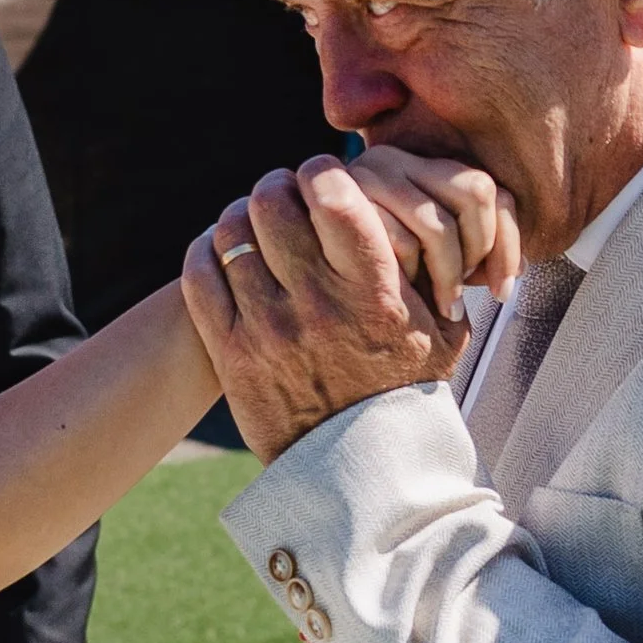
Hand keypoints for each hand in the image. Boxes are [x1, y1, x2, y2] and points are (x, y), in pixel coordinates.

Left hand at [182, 156, 465, 461]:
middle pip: (273, 204)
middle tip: (284, 191)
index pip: (334, 198)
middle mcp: (317, 306)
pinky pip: (200, 276)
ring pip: (231, 234)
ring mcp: (268, 329)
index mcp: (374, 293)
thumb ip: (431, 268)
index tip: (323, 175)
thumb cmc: (406, 391)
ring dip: (241, 216)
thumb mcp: (442, 329)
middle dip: (278, 186)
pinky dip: (207, 251)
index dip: (323, 172)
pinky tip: (223, 251)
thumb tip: (424, 207)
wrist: (361, 470)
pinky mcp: (230, 353)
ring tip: (253, 220)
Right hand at [344, 146, 520, 318]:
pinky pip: (401, 236)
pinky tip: (408, 295)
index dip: (506, 243)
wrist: (324, 314)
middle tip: (465, 293)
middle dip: (480, 253)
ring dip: (450, 269)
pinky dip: (415, 271)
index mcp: (424, 169)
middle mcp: (397, 161)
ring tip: (441, 302)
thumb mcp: (436, 268)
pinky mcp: (344, 204)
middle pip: (475, 193)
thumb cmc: (381, 292)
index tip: (502, 289)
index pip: (486, 191)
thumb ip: (471, 253)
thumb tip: (521, 268)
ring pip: (439, 217)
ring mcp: (367, 177)